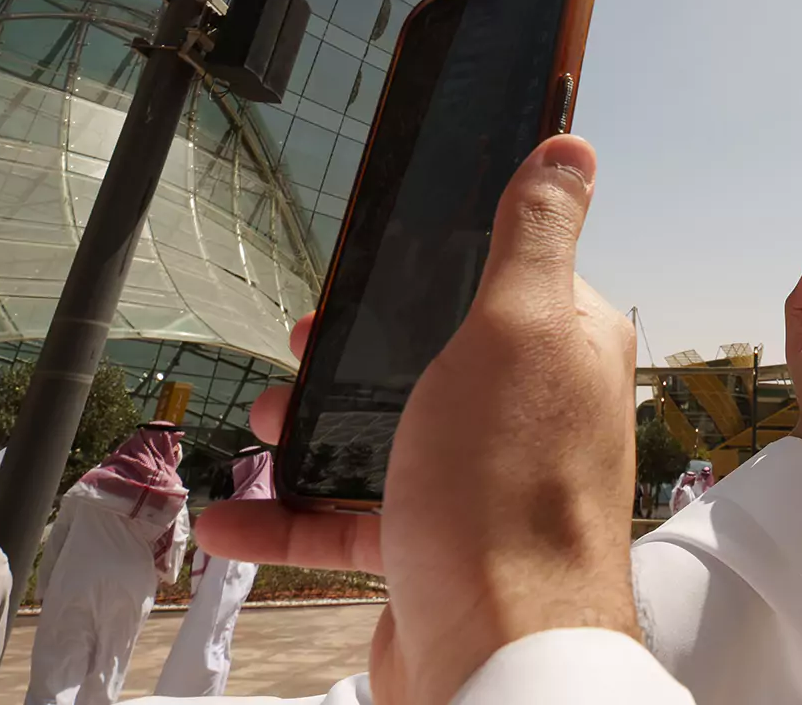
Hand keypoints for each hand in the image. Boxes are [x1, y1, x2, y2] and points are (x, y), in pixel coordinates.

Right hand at [196, 136, 637, 704]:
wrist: (498, 654)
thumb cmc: (510, 491)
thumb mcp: (518, 328)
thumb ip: (534, 235)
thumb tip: (569, 148)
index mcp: (563, 347)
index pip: (508, 278)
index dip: (437, 267)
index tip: (370, 266)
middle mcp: (532, 412)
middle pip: (432, 355)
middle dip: (355, 350)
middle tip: (300, 344)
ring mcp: (482, 482)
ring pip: (386, 432)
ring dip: (315, 428)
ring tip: (268, 421)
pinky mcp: (435, 547)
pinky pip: (350, 519)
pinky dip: (288, 517)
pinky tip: (232, 518)